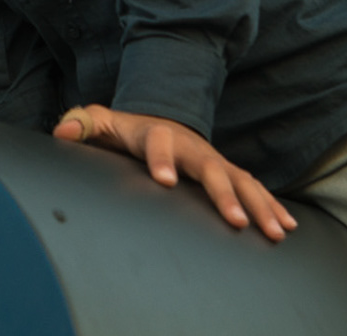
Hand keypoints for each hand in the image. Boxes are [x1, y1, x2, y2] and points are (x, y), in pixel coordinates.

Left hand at [53, 105, 296, 241]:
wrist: (159, 117)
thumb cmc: (125, 129)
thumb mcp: (100, 122)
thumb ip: (80, 124)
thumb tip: (61, 133)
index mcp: (156, 134)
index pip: (157, 143)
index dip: (160, 160)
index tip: (164, 181)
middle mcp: (190, 147)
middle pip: (210, 168)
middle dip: (224, 195)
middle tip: (236, 222)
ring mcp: (212, 159)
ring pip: (241, 180)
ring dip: (259, 205)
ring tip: (273, 231)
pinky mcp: (227, 171)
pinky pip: (253, 188)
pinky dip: (271, 205)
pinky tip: (285, 226)